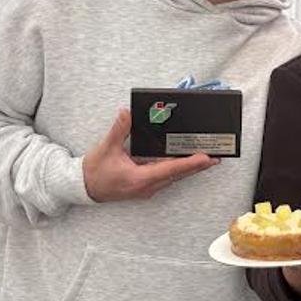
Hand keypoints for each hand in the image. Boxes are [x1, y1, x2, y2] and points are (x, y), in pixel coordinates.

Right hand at [83, 109, 218, 201]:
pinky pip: (166, 177)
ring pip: (173, 177)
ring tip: (206, 158)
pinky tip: (185, 162)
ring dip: (189, 168)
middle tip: (215, 157)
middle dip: (197, 166)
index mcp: (139, 179)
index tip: (205, 158)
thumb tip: (127, 112)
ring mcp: (147, 188)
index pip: (170, 169)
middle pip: (177, 175)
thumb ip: (119, 130)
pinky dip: (177, 169)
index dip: (189, 164)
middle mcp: (147, 187)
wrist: (84, 188)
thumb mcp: (106, 148)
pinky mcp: (145, 186)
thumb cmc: (94, 171)